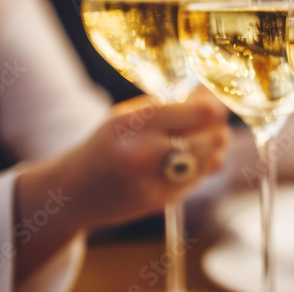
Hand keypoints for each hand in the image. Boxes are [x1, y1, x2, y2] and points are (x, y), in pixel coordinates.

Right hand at [42, 91, 230, 227]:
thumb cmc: (108, 144)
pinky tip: (181, 165)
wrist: (75, 190)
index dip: (218, 105)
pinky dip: (198, 170)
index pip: (203, 112)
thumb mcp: (130, 114)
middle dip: (218, 128)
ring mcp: (154, 180)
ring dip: (212, 150)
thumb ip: (172, 104)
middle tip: (210, 125)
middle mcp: (145, 152)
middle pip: (215, 136)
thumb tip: (214, 93)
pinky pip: (198, 179)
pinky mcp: (161, 202)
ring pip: (212, 159)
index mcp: (136, 121)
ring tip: (194, 144)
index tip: (218, 102)